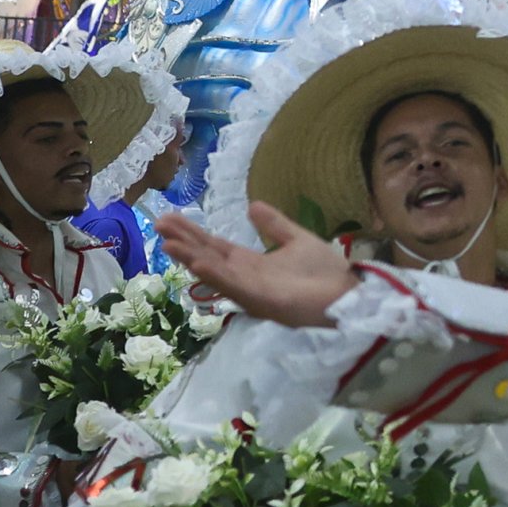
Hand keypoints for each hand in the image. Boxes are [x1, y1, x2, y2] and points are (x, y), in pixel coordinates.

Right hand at [157, 203, 360, 327]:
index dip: (193, 234)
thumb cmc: (324, 272)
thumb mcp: (296, 240)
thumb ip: (274, 225)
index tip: (170, 218)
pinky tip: (200, 264)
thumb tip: (252, 205)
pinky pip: (235, 287)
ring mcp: (250, 290)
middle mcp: (244, 277)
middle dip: (184, 242)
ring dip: (191, 258)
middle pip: (208, 257)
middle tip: (159, 224)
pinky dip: (217, 276)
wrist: (348, 294)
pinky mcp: (262, 301)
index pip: (215, 247)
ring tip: (168, 243)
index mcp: (251, 263)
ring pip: (215, 272)